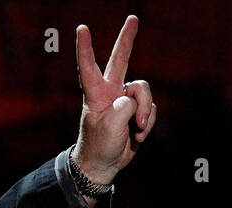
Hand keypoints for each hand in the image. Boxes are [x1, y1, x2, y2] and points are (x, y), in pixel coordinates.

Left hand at [71, 14, 156, 183]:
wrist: (103, 165)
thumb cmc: (99, 145)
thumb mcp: (110, 126)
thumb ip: (125, 107)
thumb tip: (135, 100)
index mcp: (95, 94)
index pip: (88, 67)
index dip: (85, 48)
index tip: (81, 28)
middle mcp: (110, 92)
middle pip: (121, 60)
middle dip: (126, 39)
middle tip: (133, 17)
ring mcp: (125, 100)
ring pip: (144, 93)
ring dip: (145, 113)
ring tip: (135, 130)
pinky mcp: (137, 110)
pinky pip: (150, 110)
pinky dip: (147, 124)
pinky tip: (137, 135)